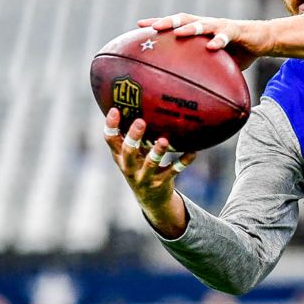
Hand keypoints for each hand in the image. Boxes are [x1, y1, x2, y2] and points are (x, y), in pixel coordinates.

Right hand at [103, 107, 195, 237]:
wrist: (151, 200)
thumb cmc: (140, 167)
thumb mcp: (133, 154)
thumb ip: (133, 136)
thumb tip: (140, 103)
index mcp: (120, 157)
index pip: (110, 140)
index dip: (111, 126)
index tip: (115, 110)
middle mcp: (130, 167)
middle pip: (128, 152)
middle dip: (133, 137)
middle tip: (140, 122)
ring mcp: (145, 177)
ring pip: (150, 164)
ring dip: (157, 152)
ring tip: (164, 141)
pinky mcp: (161, 183)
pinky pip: (174, 171)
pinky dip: (183, 162)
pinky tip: (193, 152)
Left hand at [137, 12, 271, 71]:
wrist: (263, 40)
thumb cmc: (237, 52)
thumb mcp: (216, 63)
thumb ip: (202, 70)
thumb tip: (186, 92)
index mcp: (199, 29)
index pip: (174, 24)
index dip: (157, 24)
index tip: (139, 27)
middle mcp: (206, 24)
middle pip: (183, 19)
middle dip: (167, 22)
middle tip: (153, 28)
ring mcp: (221, 26)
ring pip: (202, 24)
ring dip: (190, 27)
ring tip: (180, 33)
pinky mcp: (236, 30)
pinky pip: (226, 35)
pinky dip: (219, 40)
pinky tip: (212, 46)